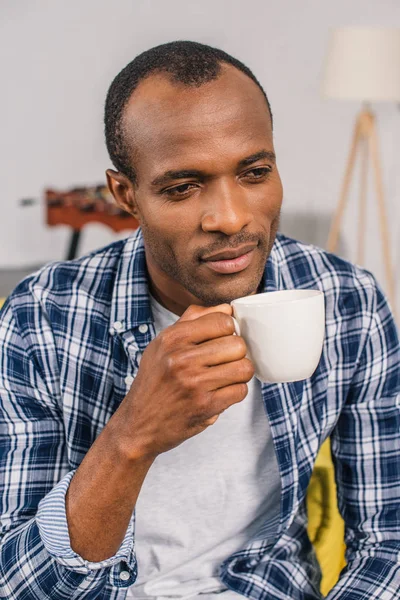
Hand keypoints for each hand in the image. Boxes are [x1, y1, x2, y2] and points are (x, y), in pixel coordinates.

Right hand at [116, 303, 254, 459]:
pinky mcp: (205, 406)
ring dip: (239, 373)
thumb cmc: (154, 381)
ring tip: (226, 376)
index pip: (223, 321)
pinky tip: (220, 392)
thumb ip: (193, 320)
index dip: (228, 331)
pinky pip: (240, 391)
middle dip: (236, 353)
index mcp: (173, 338)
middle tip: (225, 361)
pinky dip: (234, 392)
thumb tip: (226, 308)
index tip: (222, 340)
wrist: (137, 424)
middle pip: (238, 344)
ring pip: (244, 368)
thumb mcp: (163, 344)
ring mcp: (194, 383)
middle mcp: (182, 358)